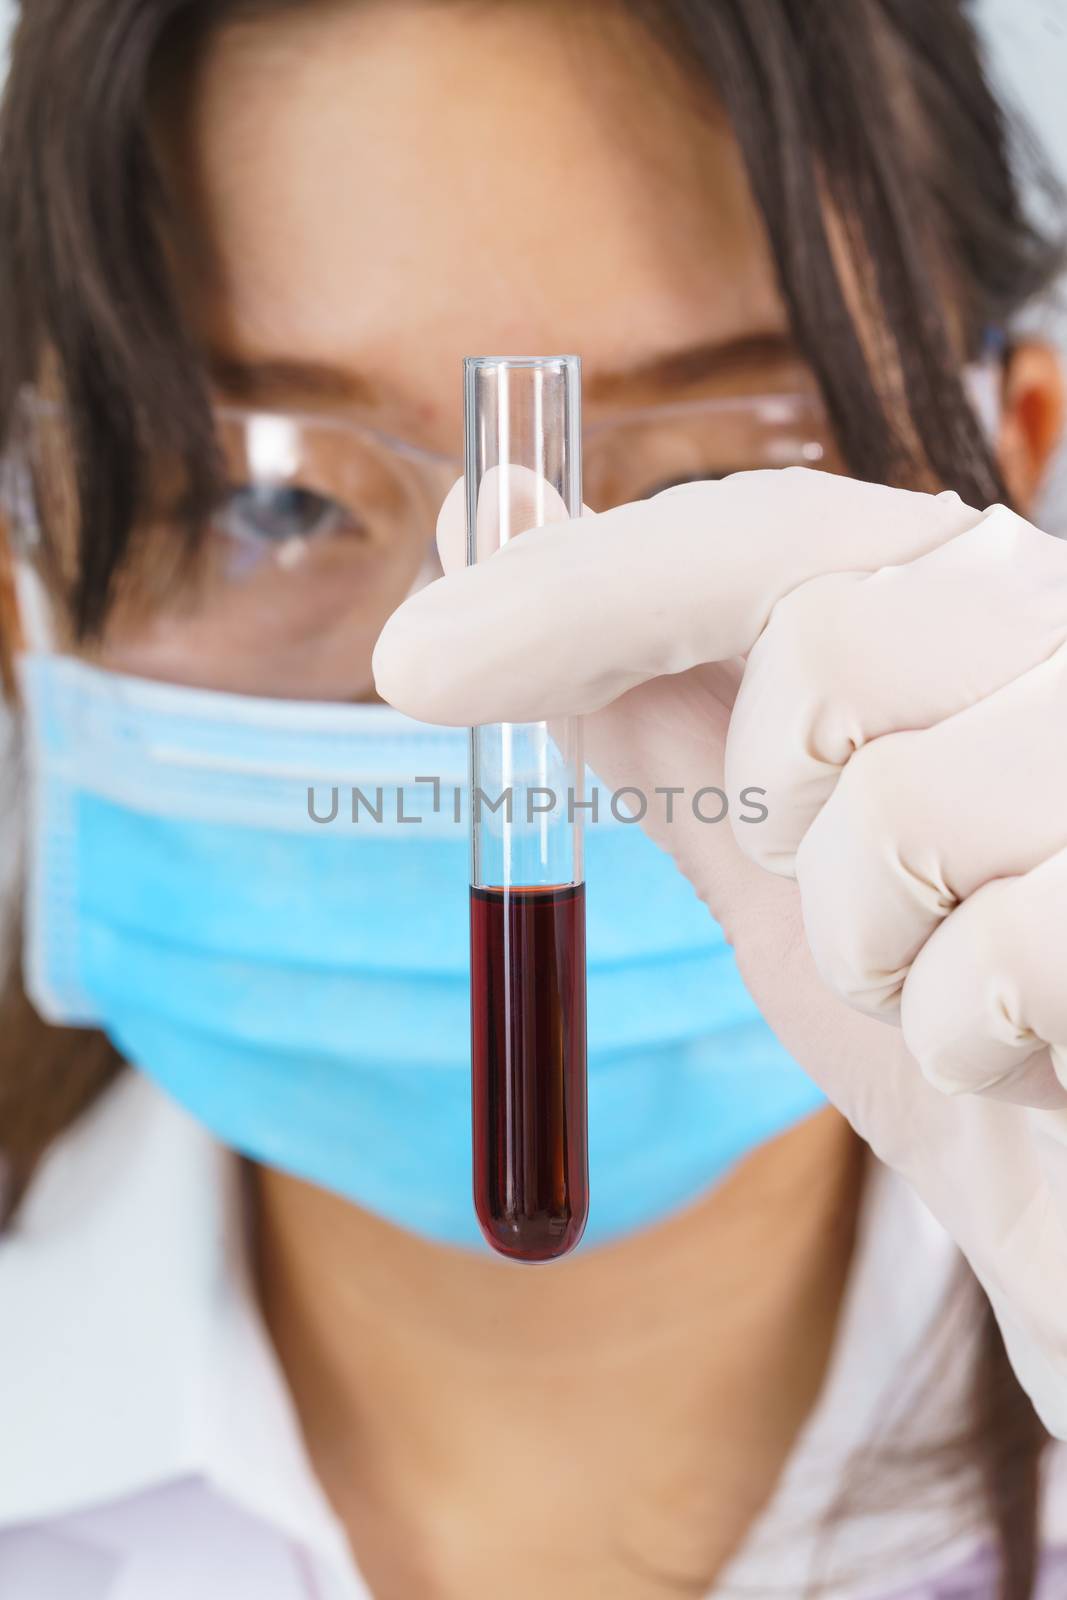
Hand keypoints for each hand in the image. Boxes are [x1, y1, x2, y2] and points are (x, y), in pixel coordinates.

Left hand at [374, 467, 1066, 1435]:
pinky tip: (1034, 1057)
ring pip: (893, 817)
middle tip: (866, 910)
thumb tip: (487, 520)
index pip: (767, 535)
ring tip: (964, 989)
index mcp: (979, 610)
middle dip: (781, 823)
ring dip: (873, 958)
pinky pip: (980, 967)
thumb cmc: (950, 1017)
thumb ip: (648, 700)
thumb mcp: (773, 853)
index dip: (577, 587)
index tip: (412, 666)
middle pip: (825, 654)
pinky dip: (960, 1047)